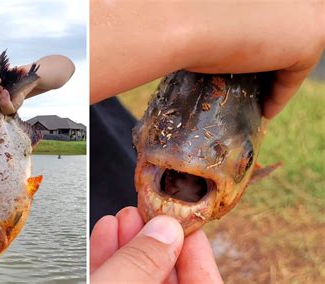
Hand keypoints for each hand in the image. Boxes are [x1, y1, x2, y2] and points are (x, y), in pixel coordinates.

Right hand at [90, 0, 323, 117]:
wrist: (182, 19)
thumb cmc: (175, 10)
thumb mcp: (200, 17)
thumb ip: (207, 23)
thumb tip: (167, 35)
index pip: (260, 20)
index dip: (251, 45)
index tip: (237, 69)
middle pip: (279, 36)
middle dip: (265, 61)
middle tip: (244, 89)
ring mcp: (305, 10)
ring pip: (290, 53)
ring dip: (272, 79)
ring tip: (249, 103)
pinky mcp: (311, 37)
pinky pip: (295, 75)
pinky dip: (279, 96)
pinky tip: (262, 111)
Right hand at [90, 207, 222, 282]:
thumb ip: (142, 261)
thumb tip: (165, 230)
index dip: (196, 250)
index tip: (184, 223)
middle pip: (165, 275)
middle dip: (156, 239)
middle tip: (150, 214)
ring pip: (137, 275)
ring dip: (130, 242)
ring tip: (126, 217)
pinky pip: (110, 279)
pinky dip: (108, 256)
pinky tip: (106, 232)